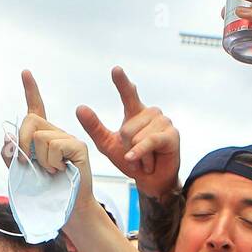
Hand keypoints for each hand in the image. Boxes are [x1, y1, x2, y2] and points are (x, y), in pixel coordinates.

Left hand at [17, 70, 94, 213]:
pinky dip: (52, 163)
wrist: (64, 210)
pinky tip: (61, 171)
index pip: (35, 109)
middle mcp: (56, 134)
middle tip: (29, 163)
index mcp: (42, 138)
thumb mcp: (20, 174)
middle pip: (30, 120)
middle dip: (22, 142)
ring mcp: (68, 139)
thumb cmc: (43, 193)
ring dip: (40, 160)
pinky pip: (55, 146)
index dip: (31, 90)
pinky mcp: (78, 147)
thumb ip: (10, 155)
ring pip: (41, 137)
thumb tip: (8, 139)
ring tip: (52, 173)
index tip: (25, 72)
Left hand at [76, 66, 180, 199]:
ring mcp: (163, 122)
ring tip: (145, 158)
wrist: (150, 181)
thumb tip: (80, 107)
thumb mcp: (108, 145)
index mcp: (136, 113)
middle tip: (136, 155)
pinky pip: (149, 142)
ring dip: (137, 154)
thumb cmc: (131, 161)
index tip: (116, 69)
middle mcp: (151, 113)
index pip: (128, 94)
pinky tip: (137, 161)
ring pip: (137, 136)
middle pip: (126, 128)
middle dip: (127, 147)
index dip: (122, 82)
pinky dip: (140, 153)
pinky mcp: (171, 135)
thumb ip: (94, 127)